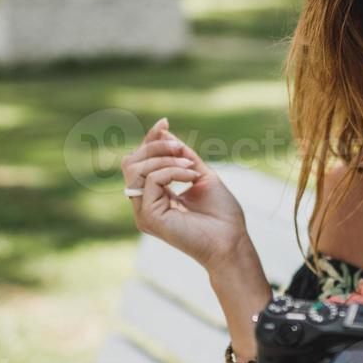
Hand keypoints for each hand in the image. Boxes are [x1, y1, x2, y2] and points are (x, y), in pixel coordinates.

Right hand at [121, 117, 249, 266]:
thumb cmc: (221, 214)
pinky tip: (192, 176)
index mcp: (154, 197)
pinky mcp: (148, 216)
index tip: (165, 122)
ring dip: (166, 159)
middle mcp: (144, 205)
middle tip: (181, 148)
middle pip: (131, 163)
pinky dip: (172, 171)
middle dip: (155, 146)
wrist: (231, 240)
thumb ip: (182, 156)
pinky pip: (151, 179)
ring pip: (136, 169)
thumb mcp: (200, 174)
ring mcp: (143, 212)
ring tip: (191, 166)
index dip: (149, 141)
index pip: (140, 163)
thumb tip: (164, 131)